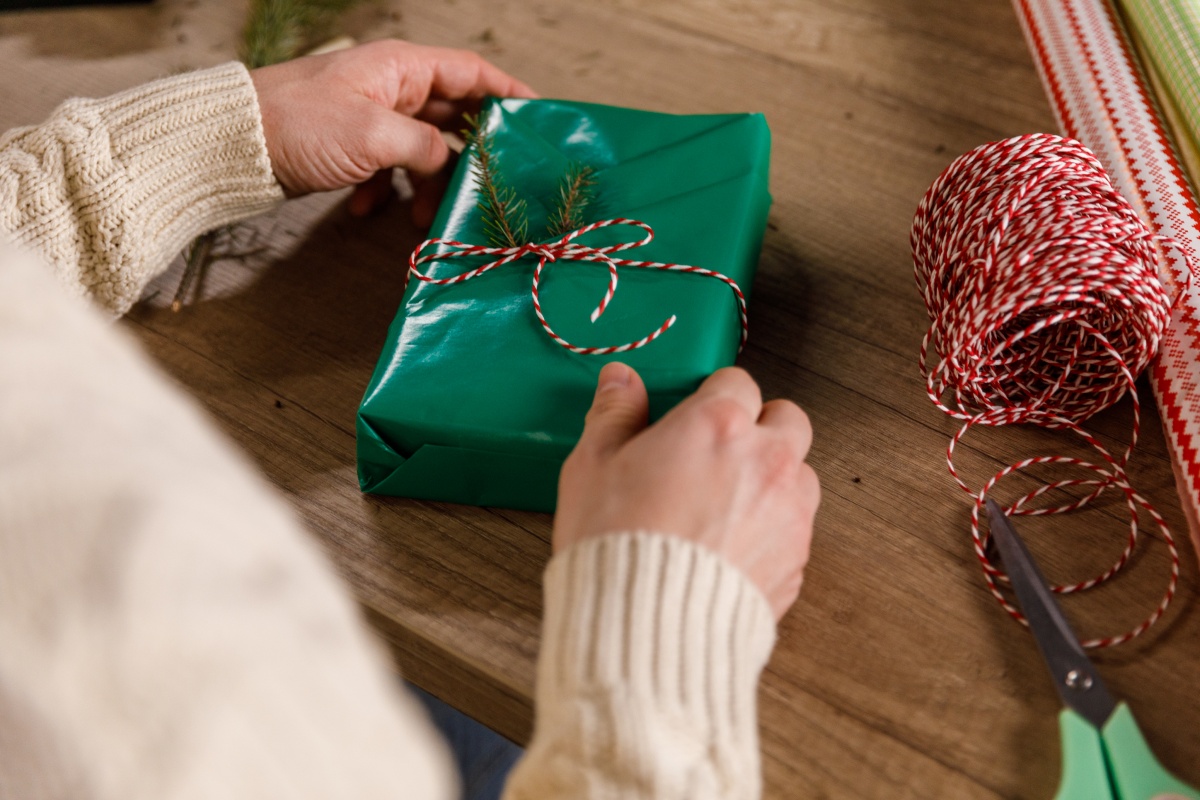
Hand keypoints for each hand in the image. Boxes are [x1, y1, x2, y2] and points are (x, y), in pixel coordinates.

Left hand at [250, 40, 535, 223]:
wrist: (231, 146)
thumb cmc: (300, 126)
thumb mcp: (375, 136)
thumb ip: (427, 147)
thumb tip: (452, 161)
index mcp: (402, 67)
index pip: (472, 71)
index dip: (509, 92)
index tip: (538, 119)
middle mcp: (391, 87)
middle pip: (451, 117)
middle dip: (469, 157)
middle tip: (489, 188)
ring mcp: (370, 116)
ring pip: (421, 150)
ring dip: (427, 186)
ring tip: (424, 219)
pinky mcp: (349, 145)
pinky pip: (387, 168)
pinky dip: (386, 191)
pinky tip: (371, 211)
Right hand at [555, 363, 819, 619]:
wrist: (646, 625)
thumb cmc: (616, 543)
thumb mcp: (592, 466)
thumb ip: (614, 414)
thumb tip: (620, 380)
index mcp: (717, 424)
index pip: (736, 382)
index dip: (714, 396)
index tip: (696, 415)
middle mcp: (765, 460)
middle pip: (788, 419)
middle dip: (761, 427)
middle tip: (722, 452)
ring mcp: (789, 511)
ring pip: (802, 473)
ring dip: (775, 478)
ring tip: (729, 504)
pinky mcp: (796, 560)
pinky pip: (796, 529)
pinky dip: (773, 530)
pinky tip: (732, 547)